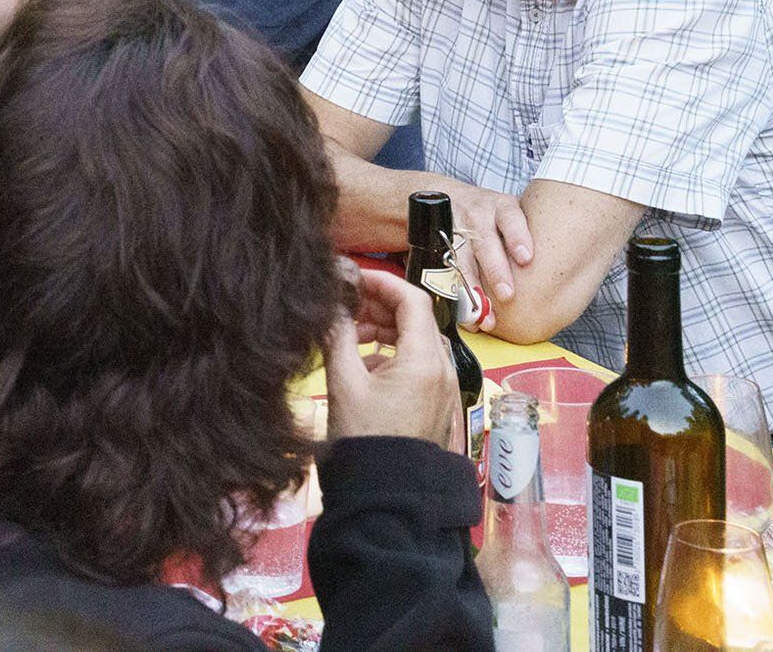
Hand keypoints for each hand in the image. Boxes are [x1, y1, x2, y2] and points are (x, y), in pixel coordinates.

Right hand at [326, 266, 460, 451]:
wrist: (387, 494)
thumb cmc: (364, 436)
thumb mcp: (343, 382)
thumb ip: (337, 334)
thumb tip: (330, 301)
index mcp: (424, 359)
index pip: (412, 299)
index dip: (382, 282)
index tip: (352, 278)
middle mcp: (442, 368)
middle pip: (416, 317)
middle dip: (379, 305)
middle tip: (344, 306)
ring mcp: (442, 386)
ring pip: (416, 339)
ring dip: (384, 328)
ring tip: (349, 336)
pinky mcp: (435, 401)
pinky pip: (418, 362)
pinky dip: (392, 351)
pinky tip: (363, 363)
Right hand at [441, 179, 532, 322]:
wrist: (443, 196)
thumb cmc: (489, 213)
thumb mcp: (508, 210)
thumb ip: (530, 230)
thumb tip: (573, 265)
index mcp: (501, 207)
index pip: (511, 220)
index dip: (518, 238)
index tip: (527, 259)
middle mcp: (477, 217)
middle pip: (486, 244)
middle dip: (496, 271)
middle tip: (508, 295)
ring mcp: (454, 231)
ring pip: (461, 260)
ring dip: (470, 289)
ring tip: (481, 316)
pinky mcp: (436, 245)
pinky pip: (442, 271)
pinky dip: (451, 295)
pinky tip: (461, 314)